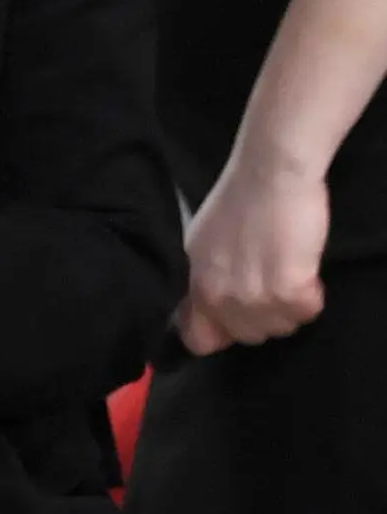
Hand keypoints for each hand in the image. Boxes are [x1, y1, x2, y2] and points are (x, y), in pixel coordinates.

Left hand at [181, 142, 326, 354]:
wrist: (271, 172)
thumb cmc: (240, 197)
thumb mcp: (203, 244)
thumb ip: (207, 277)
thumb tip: (211, 300)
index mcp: (199, 287)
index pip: (200, 341)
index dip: (223, 332)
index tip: (240, 317)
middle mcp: (222, 298)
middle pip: (250, 336)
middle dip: (265, 315)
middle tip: (276, 283)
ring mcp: (255, 297)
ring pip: (281, 326)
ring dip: (291, 305)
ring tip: (293, 271)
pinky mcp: (289, 289)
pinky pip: (307, 310)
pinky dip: (313, 294)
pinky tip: (307, 268)